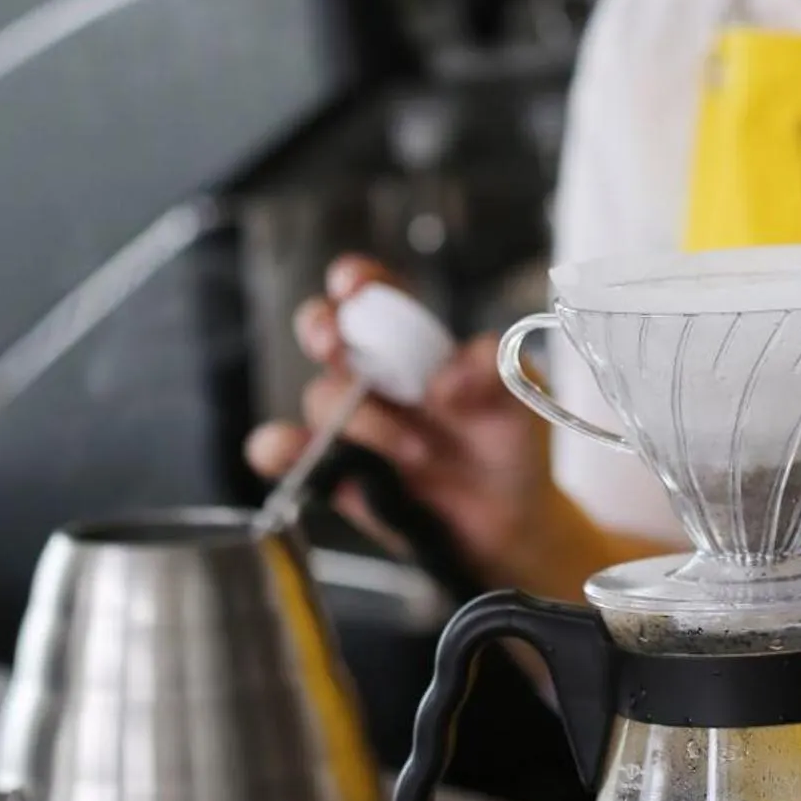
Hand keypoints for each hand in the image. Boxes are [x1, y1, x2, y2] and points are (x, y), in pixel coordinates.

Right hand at [246, 255, 565, 586]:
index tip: (352, 286)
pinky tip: (299, 450)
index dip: (357, 281)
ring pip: (321, 396)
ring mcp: (352, 421)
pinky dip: (281, 447)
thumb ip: (493, 372)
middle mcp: (376, 374)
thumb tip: (445, 379)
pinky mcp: (334, 470)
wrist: (509, 520)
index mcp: (416, 342)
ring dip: (363, 419)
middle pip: (326, 332)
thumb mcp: (519, 397)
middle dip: (322, 327)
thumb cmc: (509, 444)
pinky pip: (287, 452)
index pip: (376, 295)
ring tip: (419, 453)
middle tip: (336, 343)